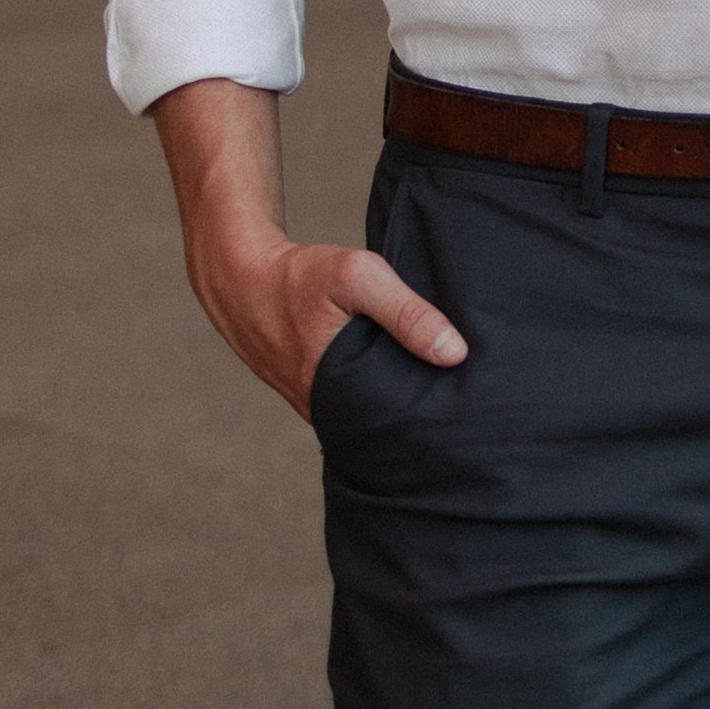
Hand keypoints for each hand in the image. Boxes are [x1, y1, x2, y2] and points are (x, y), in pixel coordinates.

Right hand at [151, 78, 466, 420]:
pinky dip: (375, 390)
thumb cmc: (299, 277)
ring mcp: (316, 407)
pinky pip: (353, 402)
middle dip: (421, 417)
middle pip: (387, 427)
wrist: (239, 278)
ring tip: (445, 392)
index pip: (398, 431)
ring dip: (397, 402)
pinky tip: (404, 375)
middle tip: (466, 406)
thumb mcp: (357, 278)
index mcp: (337, 399)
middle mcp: (325, 414)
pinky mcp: (313, 393)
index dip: (433, 423)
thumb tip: (455, 353)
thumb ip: (407, 312)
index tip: (470, 415)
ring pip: (369, 415)